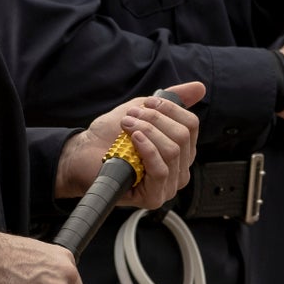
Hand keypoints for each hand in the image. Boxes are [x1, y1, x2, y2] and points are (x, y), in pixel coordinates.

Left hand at [57, 81, 205, 209]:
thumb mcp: (143, 110)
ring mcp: (168, 185)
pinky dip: (148, 150)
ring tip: (127, 127)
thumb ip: (172, 100)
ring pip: (172, 151)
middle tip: (131, 117)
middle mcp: (179, 169)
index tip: (147, 103)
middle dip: (154, 120)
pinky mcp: (154, 197)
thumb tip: (200, 87)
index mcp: (181, 150)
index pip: (191, 125)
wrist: (84, 153)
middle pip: (183, 136)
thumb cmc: (111, 136)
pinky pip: (161, 170)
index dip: (170, 109)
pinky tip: (135, 140)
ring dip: (147, 132)